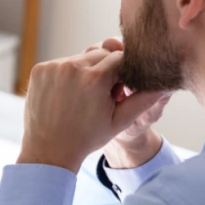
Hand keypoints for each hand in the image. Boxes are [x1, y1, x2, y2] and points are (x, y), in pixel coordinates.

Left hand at [17, 46, 164, 174]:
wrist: (49, 151)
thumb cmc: (86, 138)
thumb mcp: (119, 121)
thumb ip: (143, 100)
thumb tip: (165, 85)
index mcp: (95, 78)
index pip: (120, 58)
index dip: (122, 73)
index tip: (118, 89)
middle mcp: (72, 67)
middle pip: (100, 54)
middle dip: (105, 69)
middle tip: (101, 93)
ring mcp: (53, 67)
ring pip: (80, 58)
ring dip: (85, 71)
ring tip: (81, 96)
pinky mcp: (39, 69)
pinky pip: (61, 63)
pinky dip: (66, 74)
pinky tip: (66, 95)